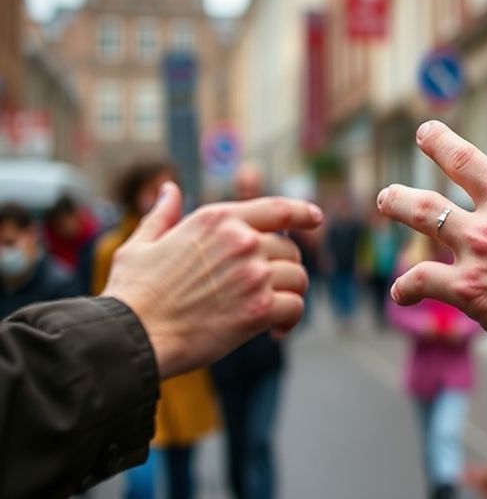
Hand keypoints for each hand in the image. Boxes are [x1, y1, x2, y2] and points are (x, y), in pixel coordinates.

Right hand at [103, 182, 323, 378]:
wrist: (131, 335)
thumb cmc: (132, 293)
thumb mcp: (141, 243)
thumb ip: (163, 215)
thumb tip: (169, 189)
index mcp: (218, 219)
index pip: (278, 208)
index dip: (303, 213)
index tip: (316, 219)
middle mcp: (242, 241)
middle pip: (290, 250)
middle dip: (284, 270)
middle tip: (267, 290)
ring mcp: (254, 274)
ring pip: (298, 278)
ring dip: (288, 295)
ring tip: (272, 312)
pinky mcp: (260, 308)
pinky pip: (295, 307)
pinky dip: (289, 321)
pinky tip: (274, 331)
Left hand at [377, 103, 486, 363]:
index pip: (462, 160)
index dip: (439, 143)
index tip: (425, 134)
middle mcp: (486, 225)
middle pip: (427, 204)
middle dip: (401, 197)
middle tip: (387, 194)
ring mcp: (475, 261)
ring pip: (422, 236)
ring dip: (399, 222)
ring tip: (388, 221)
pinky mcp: (473, 297)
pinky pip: (427, 286)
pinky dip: (408, 288)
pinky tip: (400, 292)